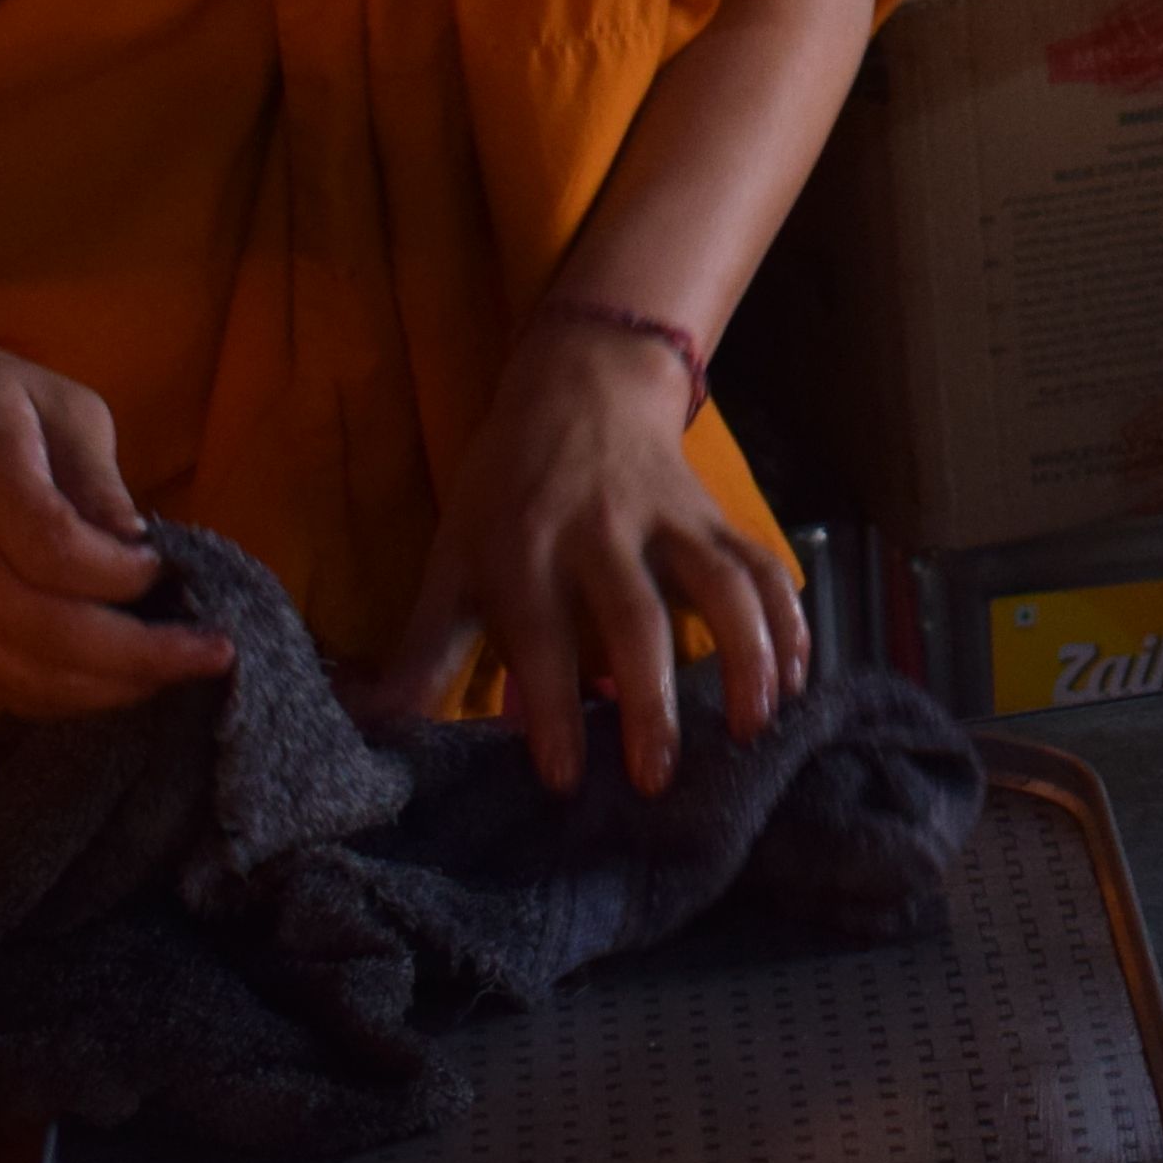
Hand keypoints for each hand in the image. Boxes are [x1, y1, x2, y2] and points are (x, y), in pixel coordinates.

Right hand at [0, 333, 237, 714]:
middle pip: (38, 627)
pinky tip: (117, 681)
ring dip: (106, 687)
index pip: (51, 548)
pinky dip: (64, 694)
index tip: (168, 570)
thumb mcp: (63, 407)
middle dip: (136, 654)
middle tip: (209, 653)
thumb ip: (100, 484)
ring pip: (17, 671)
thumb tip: (144, 555)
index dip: (121, 576)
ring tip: (173, 673)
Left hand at [363, 304, 804, 791]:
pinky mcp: (716, 513)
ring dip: (744, 656)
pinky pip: (761, 564)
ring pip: (719, 583)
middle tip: (657, 779)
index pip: (540, 636)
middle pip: (635, 618)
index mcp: (525, 550)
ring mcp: (668, 519)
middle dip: (650, 700)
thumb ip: (422, 650)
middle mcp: (599, 533)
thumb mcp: (452, 558)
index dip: (551, 708)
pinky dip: (787, 621)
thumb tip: (368, 728)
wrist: (581, 382)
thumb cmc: (506, 488)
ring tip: (750, 730)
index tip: (562, 780)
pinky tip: (794, 681)